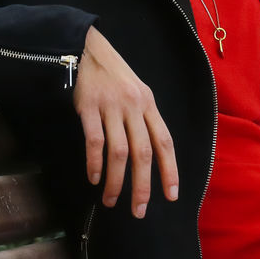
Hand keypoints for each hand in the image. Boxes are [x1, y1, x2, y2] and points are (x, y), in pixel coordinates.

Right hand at [73, 26, 178, 217]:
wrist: (88, 48)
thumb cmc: (113, 75)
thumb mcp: (137, 92)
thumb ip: (143, 119)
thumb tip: (148, 155)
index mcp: (149, 104)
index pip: (165, 141)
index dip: (170, 170)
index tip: (171, 195)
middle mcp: (134, 106)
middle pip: (144, 152)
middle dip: (143, 185)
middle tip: (139, 210)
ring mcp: (112, 106)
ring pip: (120, 151)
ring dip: (117, 180)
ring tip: (111, 201)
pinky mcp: (89, 106)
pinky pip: (95, 141)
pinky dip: (95, 163)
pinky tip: (94, 178)